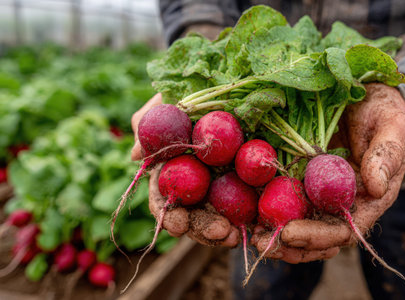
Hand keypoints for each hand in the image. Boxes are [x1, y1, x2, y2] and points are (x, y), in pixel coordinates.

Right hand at [131, 93, 239, 246]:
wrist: (233, 81)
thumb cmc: (192, 88)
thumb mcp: (168, 100)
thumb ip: (149, 124)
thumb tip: (136, 155)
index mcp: (171, 169)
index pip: (163, 199)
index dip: (167, 215)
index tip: (176, 225)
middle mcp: (193, 183)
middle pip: (192, 216)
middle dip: (202, 229)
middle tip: (220, 232)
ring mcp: (218, 186)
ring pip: (218, 218)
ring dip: (224, 231)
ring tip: (237, 235)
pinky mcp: (245, 184)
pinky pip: (245, 206)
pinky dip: (247, 219)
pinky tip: (256, 226)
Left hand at [251, 83, 404, 262]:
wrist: (367, 95)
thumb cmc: (385, 112)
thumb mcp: (394, 127)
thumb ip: (386, 156)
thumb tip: (377, 188)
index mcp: (367, 199)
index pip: (342, 230)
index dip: (317, 237)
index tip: (289, 233)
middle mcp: (340, 201)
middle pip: (315, 235)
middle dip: (289, 245)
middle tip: (261, 245)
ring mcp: (318, 190)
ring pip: (297, 222)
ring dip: (274, 233)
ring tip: (251, 235)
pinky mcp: (300, 176)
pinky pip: (283, 196)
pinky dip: (267, 207)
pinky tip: (248, 212)